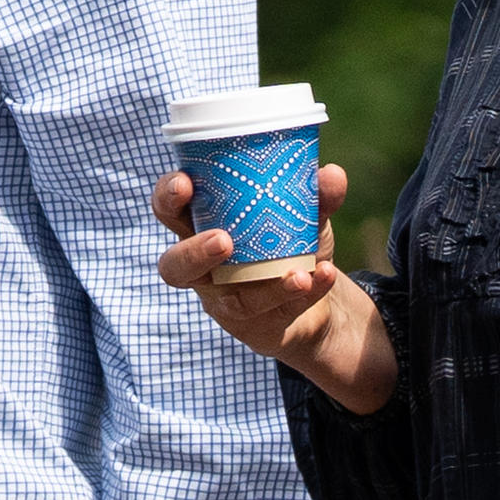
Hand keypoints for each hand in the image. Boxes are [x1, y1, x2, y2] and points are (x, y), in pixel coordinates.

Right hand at [150, 165, 396, 415]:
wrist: (314, 292)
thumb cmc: (289, 241)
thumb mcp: (303, 214)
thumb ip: (315, 195)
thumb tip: (333, 174)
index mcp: (203, 227)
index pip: (170, 210)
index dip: (167, 198)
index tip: (184, 183)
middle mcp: (204, 268)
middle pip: (175, 267)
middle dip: (193, 253)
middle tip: (223, 241)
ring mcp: (225, 301)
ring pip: (230, 302)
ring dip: (267, 287)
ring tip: (298, 274)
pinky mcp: (255, 326)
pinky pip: (276, 313)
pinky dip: (305, 293)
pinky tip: (324, 275)